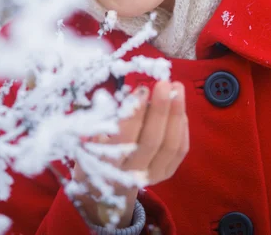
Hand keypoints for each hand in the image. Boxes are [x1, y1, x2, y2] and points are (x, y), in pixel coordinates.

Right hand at [73, 80, 188, 227]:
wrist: (106, 187)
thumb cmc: (94, 153)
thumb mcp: (88, 138)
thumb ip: (103, 119)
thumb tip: (127, 95)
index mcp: (108, 164)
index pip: (125, 137)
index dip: (135, 113)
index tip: (143, 88)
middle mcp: (131, 173)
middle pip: (151, 140)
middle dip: (161, 109)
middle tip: (165, 83)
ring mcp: (151, 176)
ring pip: (170, 145)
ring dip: (176, 114)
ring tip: (178, 89)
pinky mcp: (165, 174)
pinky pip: (179, 150)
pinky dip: (182, 127)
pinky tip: (180, 108)